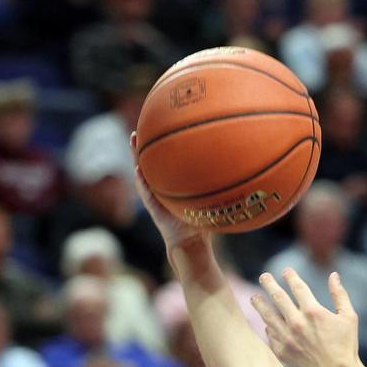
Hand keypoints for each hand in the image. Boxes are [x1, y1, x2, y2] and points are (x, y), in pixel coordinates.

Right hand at [130, 132, 209, 253]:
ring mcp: (154, 195)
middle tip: (138, 127)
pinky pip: (146, 193)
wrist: (191, 241)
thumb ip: (215, 182)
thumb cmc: (202, 220)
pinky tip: (138, 170)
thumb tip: (233, 164)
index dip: (159, 144)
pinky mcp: (153, 207)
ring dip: (137, 156)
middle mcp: (160, 185)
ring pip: (143, 172)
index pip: (164, 159)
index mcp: (171, 181)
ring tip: (133, 141)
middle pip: (150, 160)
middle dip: (144, 144)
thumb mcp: (209, 196)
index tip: (157, 125)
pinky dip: (142, 182)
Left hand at [251, 269, 362, 366]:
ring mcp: (286, 338)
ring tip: (254, 297)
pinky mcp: (281, 352)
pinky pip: (270, 335)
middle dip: (269, 284)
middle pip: (277, 297)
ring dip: (259, 304)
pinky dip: (268, 327)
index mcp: (313, 311)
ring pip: (267, 316)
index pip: (297, 287)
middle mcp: (296, 322)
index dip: (290, 277)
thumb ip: (340, 294)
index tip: (286, 271)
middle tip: (264, 277)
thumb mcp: (349, 317)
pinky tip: (267, 324)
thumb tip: (333, 275)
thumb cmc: (346, 347)